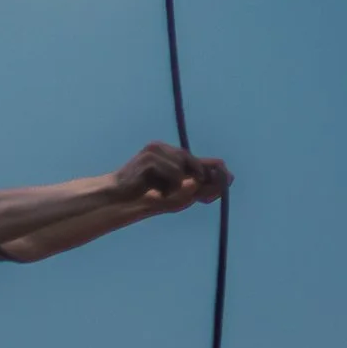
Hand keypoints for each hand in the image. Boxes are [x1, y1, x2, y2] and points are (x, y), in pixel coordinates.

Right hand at [114, 142, 230, 214]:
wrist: (119, 199)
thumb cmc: (147, 197)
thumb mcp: (178, 193)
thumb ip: (199, 187)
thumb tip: (227, 178)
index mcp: (169, 154)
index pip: (196, 159)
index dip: (212, 170)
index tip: (228, 180)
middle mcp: (162, 148)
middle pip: (193, 160)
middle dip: (201, 177)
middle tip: (201, 197)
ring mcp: (155, 151)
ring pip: (183, 167)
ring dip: (178, 186)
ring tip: (162, 193)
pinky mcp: (149, 158)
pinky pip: (173, 172)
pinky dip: (169, 186)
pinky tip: (156, 191)